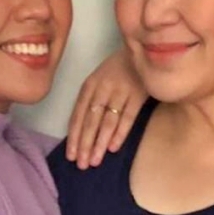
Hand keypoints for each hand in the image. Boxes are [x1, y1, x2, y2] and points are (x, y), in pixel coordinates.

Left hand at [66, 48, 146, 169]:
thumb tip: (82, 131)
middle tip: (81, 164)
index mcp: (89, 85)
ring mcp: (120, 91)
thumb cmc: (118, 69)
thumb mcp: (99, 80)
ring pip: (107, 121)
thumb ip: (91, 100)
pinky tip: (113, 148)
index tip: (71, 155)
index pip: (78, 114)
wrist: (143, 50)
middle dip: (85, 144)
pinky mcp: (138, 94)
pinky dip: (120, 133)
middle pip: (91, 120)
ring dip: (100, 142)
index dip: (74, 136)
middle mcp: (102, 88)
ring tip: (95, 160)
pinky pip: (128, 117)